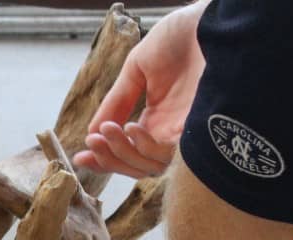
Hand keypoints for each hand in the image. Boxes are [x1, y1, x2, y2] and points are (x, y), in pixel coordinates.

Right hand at [73, 1, 208, 177]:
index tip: (80, 155)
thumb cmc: (181, 37)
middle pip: (137, 165)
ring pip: (149, 165)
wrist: (212, 20)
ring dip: (122, 152)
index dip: (104, 157)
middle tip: (90, 143)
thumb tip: (92, 132)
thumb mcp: (137, 68)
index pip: (128, 150)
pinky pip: (168, 155)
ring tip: (106, 131)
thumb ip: (116, 101)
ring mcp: (185, 134)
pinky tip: (131, 127)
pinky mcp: (200, 133)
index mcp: (156, 119)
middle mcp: (171, 132)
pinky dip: (145, 147)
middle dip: (109, 159)